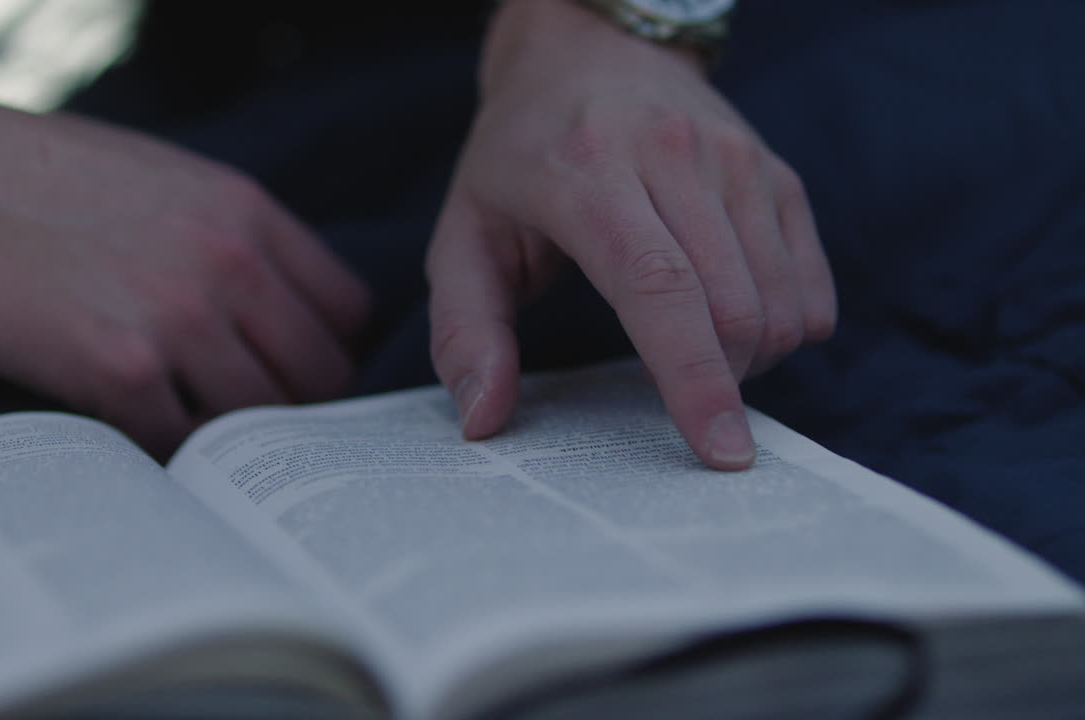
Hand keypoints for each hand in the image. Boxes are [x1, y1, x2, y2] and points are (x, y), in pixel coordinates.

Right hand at [0, 83, 369, 455]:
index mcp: (248, 212)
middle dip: (293, 403)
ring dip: (233, 434)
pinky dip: (170, 447)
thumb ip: (242, 237)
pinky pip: (183, 440)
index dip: (326, 348)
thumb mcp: (172, 182)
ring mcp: (178, 316)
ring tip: (192, 423)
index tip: (294, 369)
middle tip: (249, 414)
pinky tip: (141, 425)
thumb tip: (296, 315)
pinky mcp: (120, 369)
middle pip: (322, 375)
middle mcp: (229, 262)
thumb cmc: (53, 185)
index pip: (348, 311)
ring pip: (261, 418)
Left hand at [427, 0, 834, 468]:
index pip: (660, 288)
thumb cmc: (517, 158)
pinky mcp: (777, 172)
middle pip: (732, 308)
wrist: (587, 53)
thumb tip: (484, 421)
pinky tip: (731, 315)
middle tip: (669, 384)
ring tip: (691, 342)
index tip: (721, 451)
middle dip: (715, 380)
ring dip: (749, 359)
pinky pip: (811, 285)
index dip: (694, 378)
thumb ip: (466, 332)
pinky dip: (784, 328)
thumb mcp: (463, 237)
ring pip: (780, 304)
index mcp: (587, 174)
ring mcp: (737, 159)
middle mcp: (674, 155)